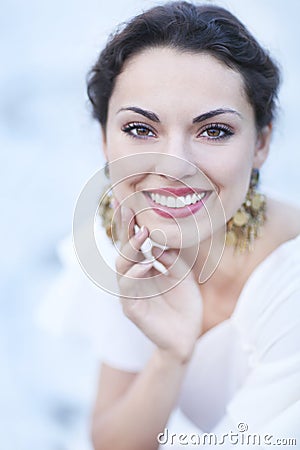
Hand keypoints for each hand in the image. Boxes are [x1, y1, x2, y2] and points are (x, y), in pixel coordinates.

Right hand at [115, 206, 202, 363]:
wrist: (187, 335)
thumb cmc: (183, 303)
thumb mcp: (182, 273)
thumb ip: (170, 256)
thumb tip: (158, 240)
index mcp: (144, 267)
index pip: (133, 242)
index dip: (129, 223)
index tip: (127, 200)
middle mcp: (134, 278)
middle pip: (123, 250)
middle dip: (124, 229)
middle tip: (128, 208)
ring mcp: (131, 294)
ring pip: (122, 268)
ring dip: (131, 250)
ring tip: (141, 235)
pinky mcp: (133, 310)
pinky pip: (128, 292)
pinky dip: (135, 277)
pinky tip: (144, 266)